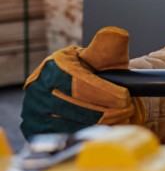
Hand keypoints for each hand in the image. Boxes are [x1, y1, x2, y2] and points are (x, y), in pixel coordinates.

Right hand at [21, 27, 140, 138]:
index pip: (80, 85)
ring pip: (71, 124)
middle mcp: (38, 87)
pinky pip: (64, 136)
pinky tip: (104, 129)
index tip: (125, 98)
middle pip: (76, 107)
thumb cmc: (97, 72)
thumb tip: (116, 34)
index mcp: (53, 66)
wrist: (81, 90)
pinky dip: (88, 134)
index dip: (106, 94)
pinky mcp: (36, 128)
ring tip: (119, 118)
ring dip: (100, 124)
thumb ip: (109, 47)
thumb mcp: (104, 57)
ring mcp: (34, 109)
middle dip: (107, 111)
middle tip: (126, 110)